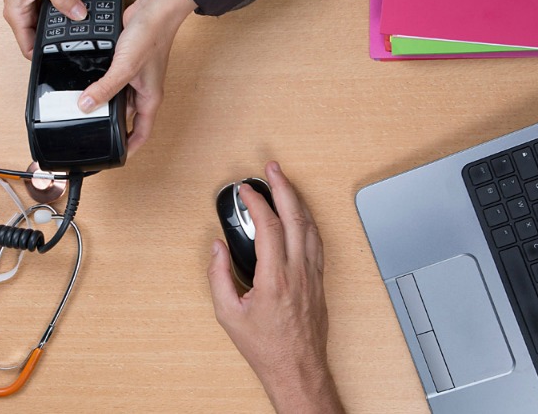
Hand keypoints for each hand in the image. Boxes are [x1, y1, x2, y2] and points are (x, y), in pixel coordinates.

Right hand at [0, 0, 86, 58]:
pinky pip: (52, 12)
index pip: (28, 49)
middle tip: (78, 46)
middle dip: (57, 42)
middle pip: (40, 39)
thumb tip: (79, 16)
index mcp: (16, 14)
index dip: (44, 57)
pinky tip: (76, 12)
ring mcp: (30, 6)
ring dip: (61, 27)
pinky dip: (63, 12)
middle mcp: (21, 13)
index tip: (62, 60)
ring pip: (47, 26)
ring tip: (80, 31)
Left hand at [78, 0, 195, 153]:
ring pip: (117, 98)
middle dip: (111, 124)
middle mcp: (143, 91)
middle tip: (93, 131)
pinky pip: (111, 81)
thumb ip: (105, 88)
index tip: (115, 156)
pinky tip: (87, 83)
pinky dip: (100, 84)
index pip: (141, 133)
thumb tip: (86, 106)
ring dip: (103, 102)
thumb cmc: (152, 37)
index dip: (129, 148)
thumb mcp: (125, 68)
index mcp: (149, 99)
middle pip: (126, 117)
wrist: (154, 10)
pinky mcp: (125, 63)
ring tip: (85, 109)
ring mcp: (134, 77)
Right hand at [207, 162, 343, 413]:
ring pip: (310, 226)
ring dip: (298, 200)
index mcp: (275, 278)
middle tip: (272, 168)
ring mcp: (313, 275)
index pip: (269, 226)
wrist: (297, 369)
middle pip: (295, 217)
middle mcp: (299, 272)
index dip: (257, 202)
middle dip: (283, 187)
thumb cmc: (265, 347)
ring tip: (285, 183)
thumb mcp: (228, 314)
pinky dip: (308, 220)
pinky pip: (317, 241)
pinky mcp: (319, 280)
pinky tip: (301, 213)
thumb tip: (217, 247)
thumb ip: (218, 276)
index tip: (245, 190)